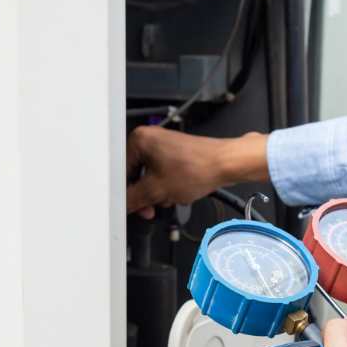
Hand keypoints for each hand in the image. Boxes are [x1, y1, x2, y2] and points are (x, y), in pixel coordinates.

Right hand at [126, 126, 269, 217]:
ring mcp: (164, 147)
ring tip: (174, 193)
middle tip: (154, 205)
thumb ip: (132, 200)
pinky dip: (171, 188)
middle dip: (149, 194)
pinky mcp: (176, 156)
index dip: (127, 194)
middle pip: (137, 177)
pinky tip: (182, 190)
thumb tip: (121, 206)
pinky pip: (164, 177)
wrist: (226, 164)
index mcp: (138, 140)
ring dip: (162, 193)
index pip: (121, 173)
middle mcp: (150, 140)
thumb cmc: (196, 168)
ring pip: (152, 180)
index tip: (133, 207)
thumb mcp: (156, 191)